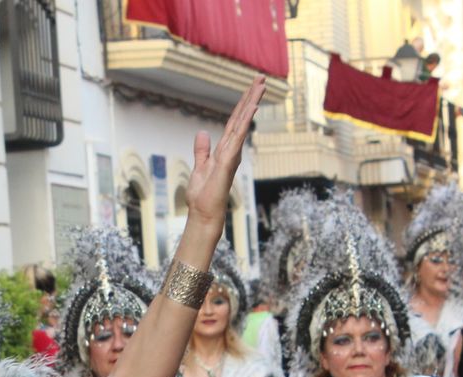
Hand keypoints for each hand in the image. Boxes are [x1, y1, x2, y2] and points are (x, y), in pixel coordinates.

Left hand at [184, 77, 265, 223]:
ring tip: (261, 84)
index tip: (251, 87)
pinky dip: (244, 122)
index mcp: (224, 149)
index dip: (242, 104)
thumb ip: (203, 150)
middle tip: (262, 77)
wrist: (204, 214)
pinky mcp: (228, 161)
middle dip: (251, 96)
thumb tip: (203, 132)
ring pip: (243, 123)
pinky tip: (252, 108)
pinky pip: (237, 137)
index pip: (234, 121)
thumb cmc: (203, 196)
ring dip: (251, 103)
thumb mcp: (200, 167)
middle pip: (241, 117)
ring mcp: (231, 154)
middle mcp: (231, 149)